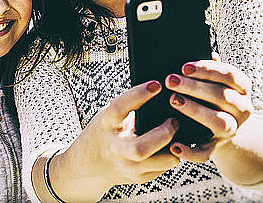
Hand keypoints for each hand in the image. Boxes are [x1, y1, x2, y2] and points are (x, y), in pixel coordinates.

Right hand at [48, 81, 180, 201]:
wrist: (88, 166)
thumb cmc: (102, 134)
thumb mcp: (108, 116)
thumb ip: (128, 107)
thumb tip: (158, 90)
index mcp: (105, 125)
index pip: (120, 108)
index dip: (139, 94)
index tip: (157, 85)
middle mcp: (115, 149)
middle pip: (141, 148)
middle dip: (164, 132)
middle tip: (173, 120)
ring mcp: (128, 168)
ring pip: (162, 161)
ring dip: (174, 145)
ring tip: (174, 132)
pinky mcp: (140, 178)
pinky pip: (165, 166)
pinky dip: (171, 153)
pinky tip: (169, 144)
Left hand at [164, 53, 252, 162]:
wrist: (223, 129)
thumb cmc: (212, 95)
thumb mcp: (214, 79)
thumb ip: (206, 67)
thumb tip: (191, 46)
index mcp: (242, 88)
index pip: (230, 75)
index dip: (207, 69)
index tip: (184, 66)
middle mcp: (242, 109)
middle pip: (222, 96)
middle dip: (195, 87)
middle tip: (170, 80)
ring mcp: (231, 130)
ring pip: (220, 122)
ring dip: (195, 110)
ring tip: (173, 100)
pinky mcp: (216, 148)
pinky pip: (206, 153)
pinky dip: (190, 151)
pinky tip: (173, 144)